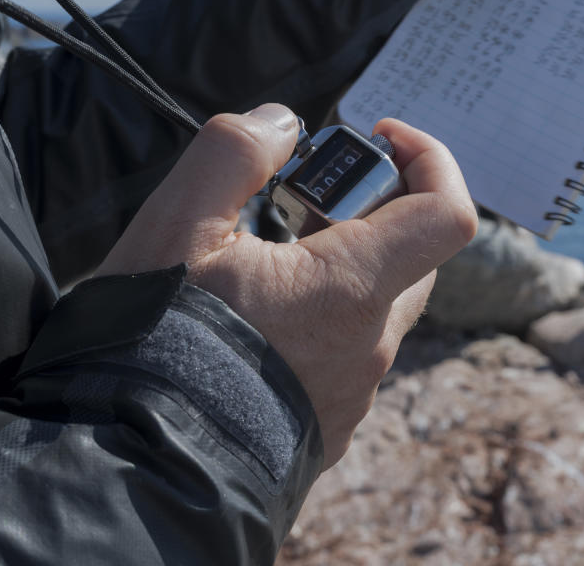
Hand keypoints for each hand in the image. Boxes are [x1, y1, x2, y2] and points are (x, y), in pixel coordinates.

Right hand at [96, 104, 477, 468]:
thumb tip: (282, 124)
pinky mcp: (332, 421)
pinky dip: (325, 319)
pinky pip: (350, 354)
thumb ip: (234, 153)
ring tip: (268, 263)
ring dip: (343, 267)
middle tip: (302, 202)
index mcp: (350, 288)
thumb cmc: (158, 342)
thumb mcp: (177, 226)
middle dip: (373, 210)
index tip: (379, 138)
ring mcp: (354, 390)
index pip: (447, 213)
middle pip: (413, 254)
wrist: (137, 460)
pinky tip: (262, 322)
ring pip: (378, 307)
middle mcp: (370, 344)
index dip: (428, 159)